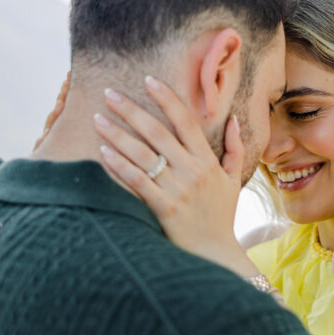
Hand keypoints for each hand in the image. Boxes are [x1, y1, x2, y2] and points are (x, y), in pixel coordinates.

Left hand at [95, 78, 255, 275]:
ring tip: (98, 119)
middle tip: (109, 93)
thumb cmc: (221, 217)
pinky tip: (103, 153)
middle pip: (158, 132)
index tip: (148, 80)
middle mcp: (192, 171)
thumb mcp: (233, 181)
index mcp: (207, 161)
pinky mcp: (164, 209)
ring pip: (143, 155)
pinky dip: (119, 166)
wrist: (216, 254)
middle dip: (131, 110)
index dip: (167, 98)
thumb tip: (233, 119)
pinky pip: (137, 182)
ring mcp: (178, 190)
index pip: (186, 121)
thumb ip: (235, 149)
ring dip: (118, 135)